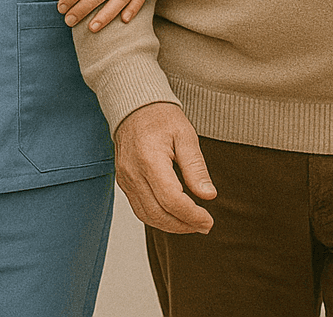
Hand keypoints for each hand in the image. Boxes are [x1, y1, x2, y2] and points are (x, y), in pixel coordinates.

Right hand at [114, 101, 215, 234]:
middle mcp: (133, 173)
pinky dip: (158, 218)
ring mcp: (125, 179)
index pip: (171, 200)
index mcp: (150, 160)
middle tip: (205, 225)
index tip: (209, 220)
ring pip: (147, 216)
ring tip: (192, 224)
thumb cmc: (161, 118)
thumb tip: (209, 196)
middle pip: (158, 213)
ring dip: (171, 226)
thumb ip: (196, 168)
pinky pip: (139, 209)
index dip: (192, 215)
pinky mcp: (123, 182)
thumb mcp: (186, 136)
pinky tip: (175, 216)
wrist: (133, 106)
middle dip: (184, 225)